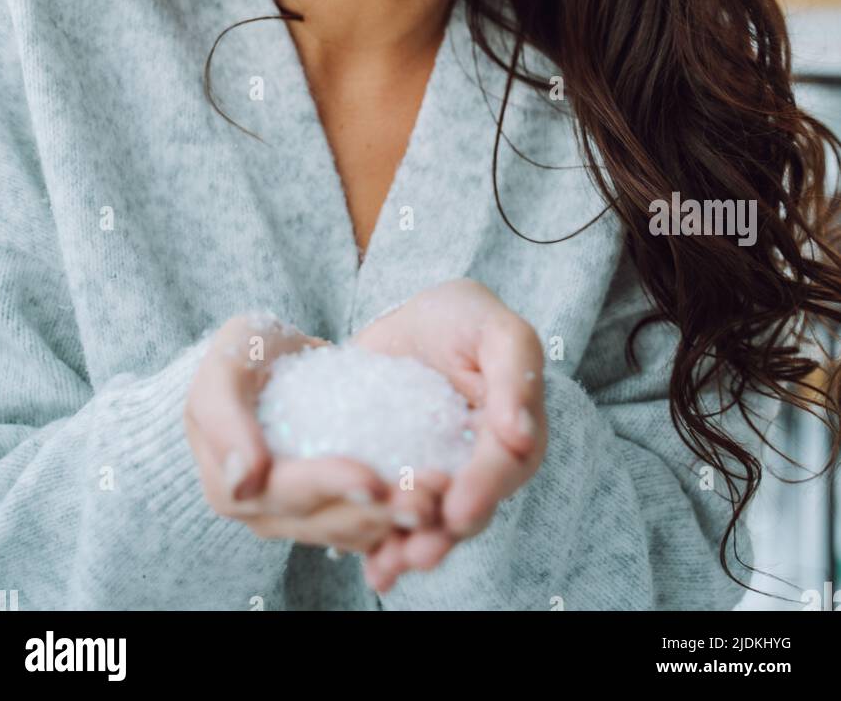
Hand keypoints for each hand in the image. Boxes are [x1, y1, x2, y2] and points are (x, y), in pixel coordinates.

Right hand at [184, 312, 444, 553]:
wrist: (265, 359)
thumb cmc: (242, 355)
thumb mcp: (224, 368)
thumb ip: (226, 420)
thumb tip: (244, 482)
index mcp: (230, 487)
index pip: (284, 493)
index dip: (329, 487)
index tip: (372, 481)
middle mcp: (266, 513)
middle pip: (326, 520)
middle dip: (378, 511)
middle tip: (425, 497)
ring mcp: (302, 515)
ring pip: (355, 528)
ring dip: (398, 518)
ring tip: (440, 496)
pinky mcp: (335, 507)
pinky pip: (371, 521)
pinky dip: (403, 513)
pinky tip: (439, 497)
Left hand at [349, 279, 546, 591]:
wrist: (410, 320)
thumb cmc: (464, 318)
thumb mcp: (497, 330)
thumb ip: (516, 375)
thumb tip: (521, 438)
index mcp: (513, 435)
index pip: (502, 467)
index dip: (482, 490)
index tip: (458, 512)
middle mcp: (477, 467)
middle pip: (466, 508)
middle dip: (441, 534)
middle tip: (418, 552)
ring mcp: (435, 477)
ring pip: (428, 522)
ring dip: (409, 548)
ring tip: (387, 566)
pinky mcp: (394, 478)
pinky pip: (389, 513)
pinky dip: (376, 541)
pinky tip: (364, 562)